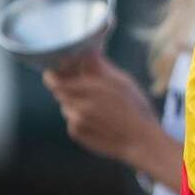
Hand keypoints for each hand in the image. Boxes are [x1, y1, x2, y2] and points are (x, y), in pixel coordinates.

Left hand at [43, 53, 161, 166]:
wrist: (141, 141)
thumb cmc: (136, 109)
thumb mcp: (123, 82)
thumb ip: (101, 68)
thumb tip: (89, 53)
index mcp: (91, 88)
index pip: (55, 81)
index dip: (53, 76)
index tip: (55, 73)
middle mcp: (79, 105)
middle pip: (59, 93)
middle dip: (68, 89)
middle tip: (83, 90)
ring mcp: (76, 121)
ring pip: (66, 107)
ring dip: (75, 105)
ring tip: (98, 110)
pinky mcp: (76, 134)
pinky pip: (71, 122)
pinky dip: (80, 120)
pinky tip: (99, 123)